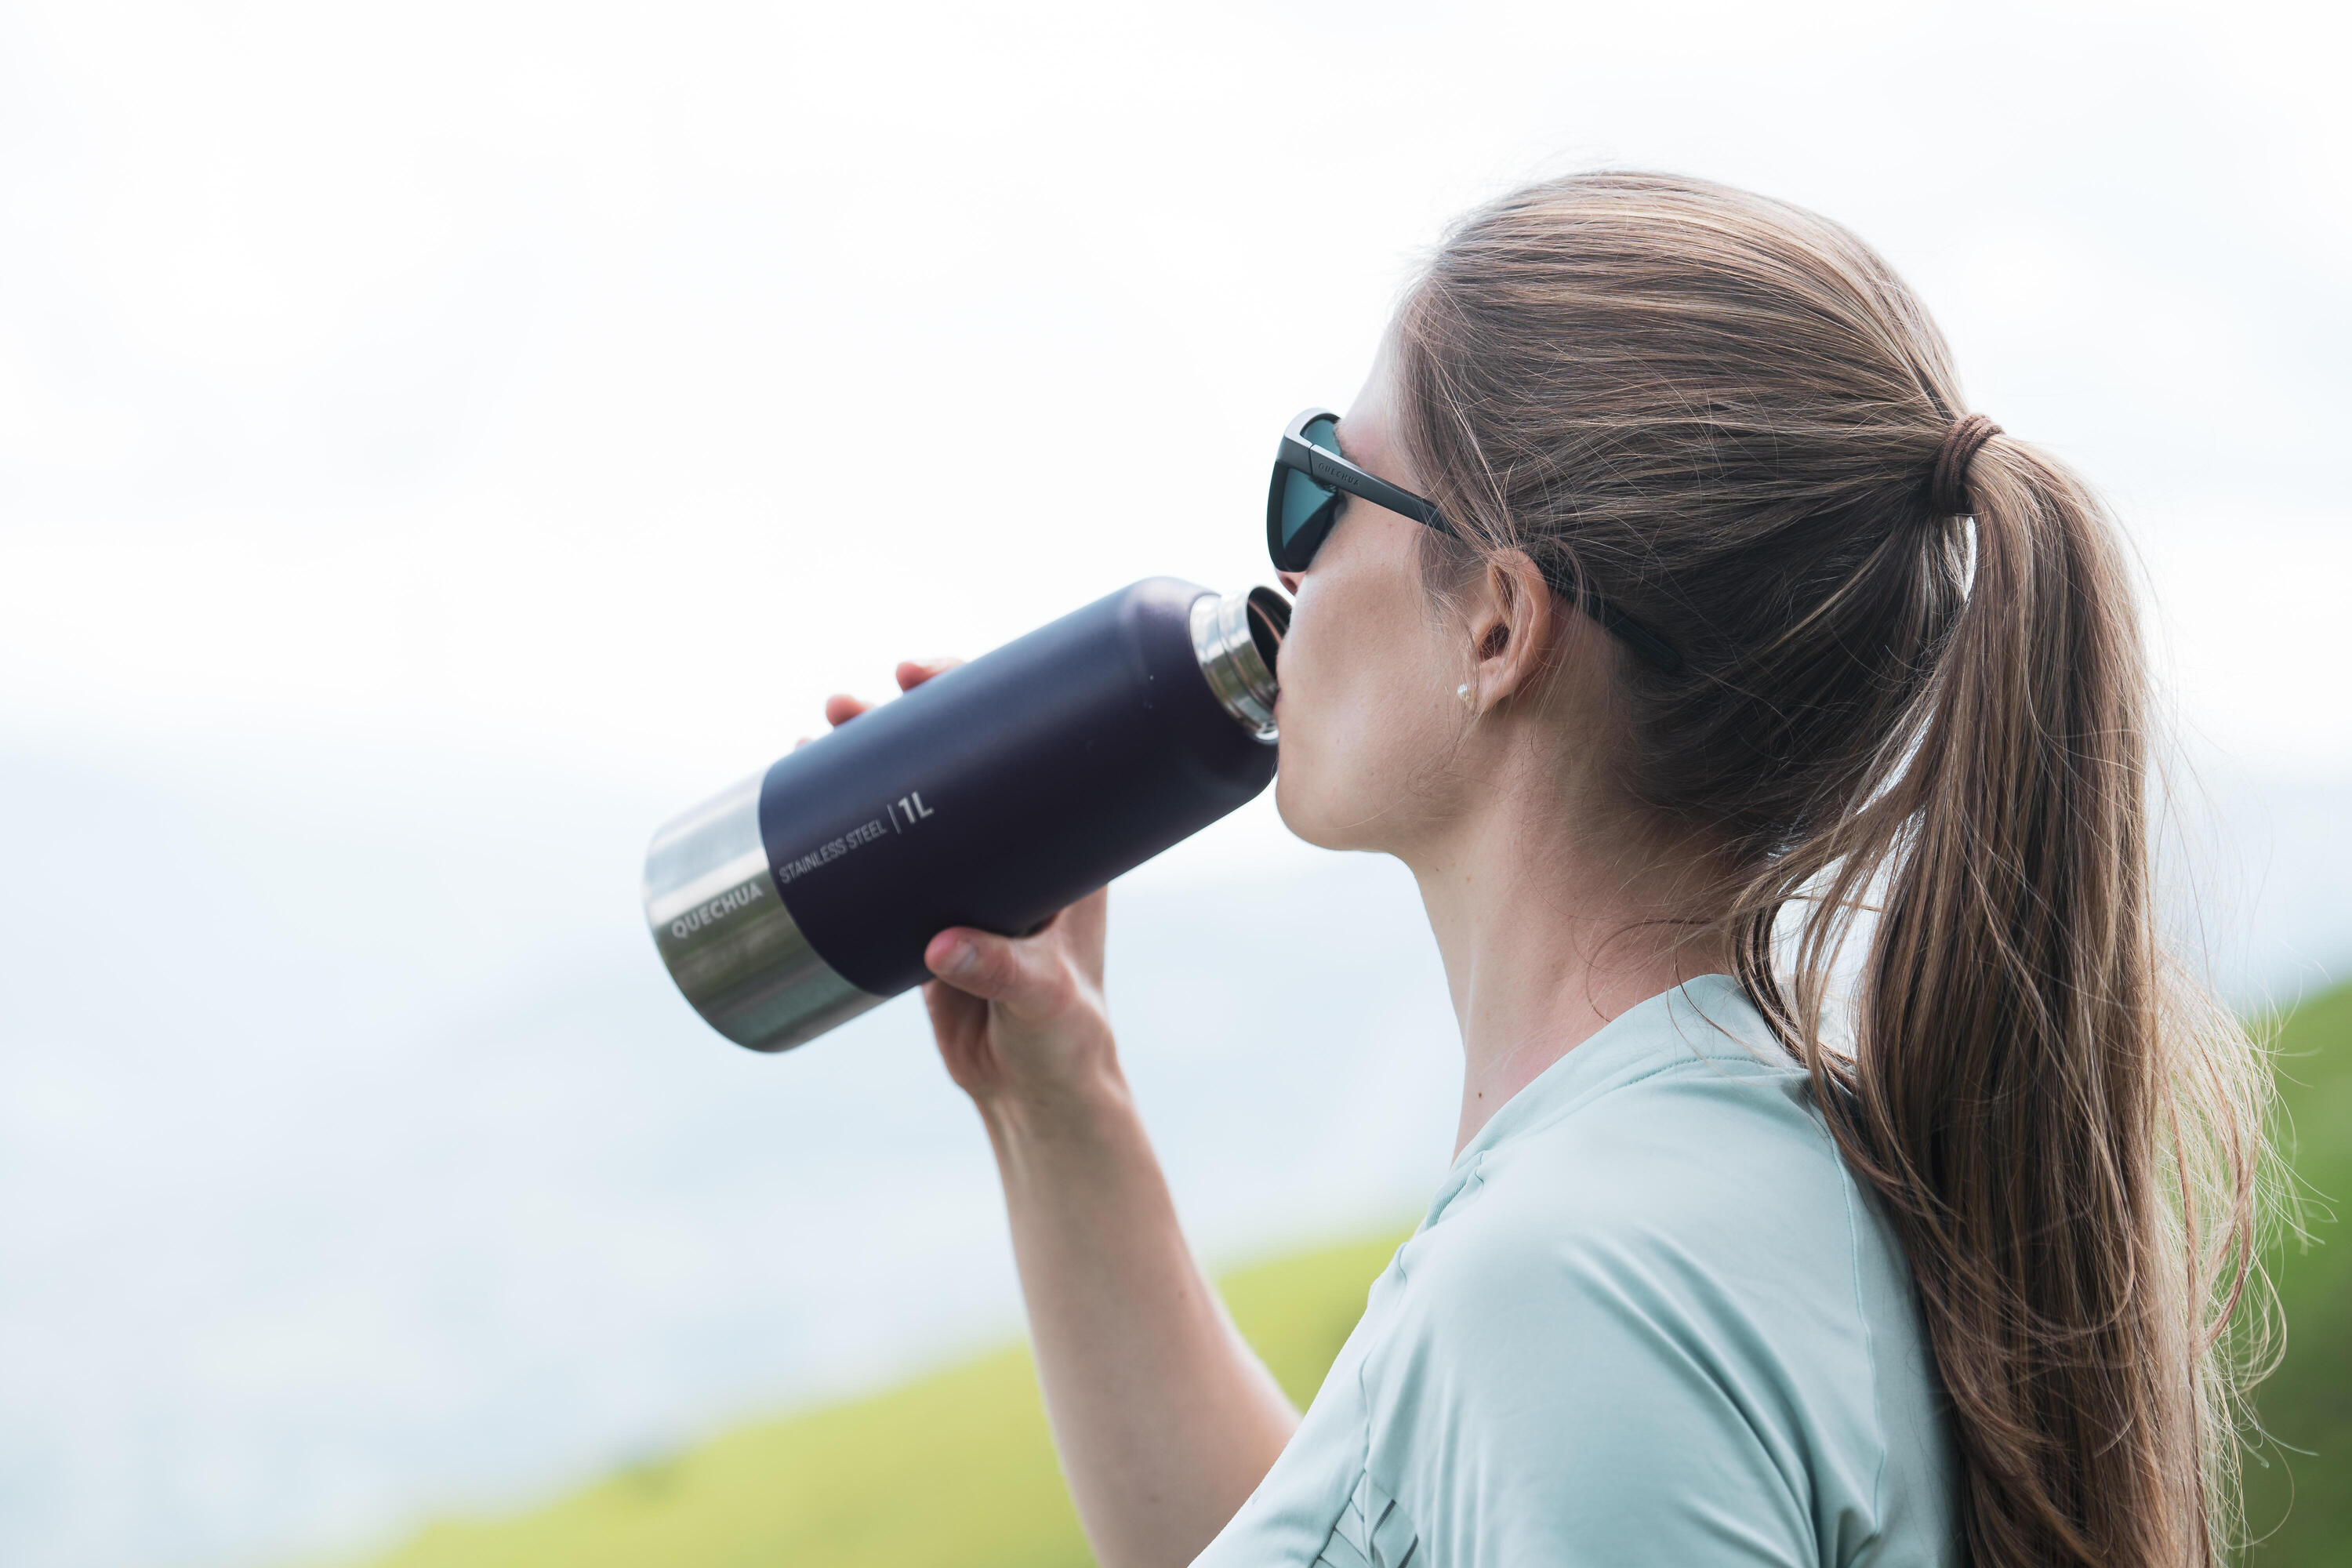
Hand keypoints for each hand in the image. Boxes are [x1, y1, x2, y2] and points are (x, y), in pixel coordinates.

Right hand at [818, 661, 1120, 1124]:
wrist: (1035, 1093)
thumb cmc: (1065, 1037)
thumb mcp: (1043, 997)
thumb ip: (1001, 969)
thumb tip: (940, 945)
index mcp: (1065, 842)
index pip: (1022, 741)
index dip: (971, 693)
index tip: (918, 676)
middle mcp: (1017, 845)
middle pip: (955, 758)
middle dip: (897, 721)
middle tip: (847, 705)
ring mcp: (968, 875)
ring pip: (913, 800)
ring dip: (864, 764)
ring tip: (810, 740)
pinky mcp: (928, 911)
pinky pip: (886, 853)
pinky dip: (848, 824)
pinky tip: (806, 800)